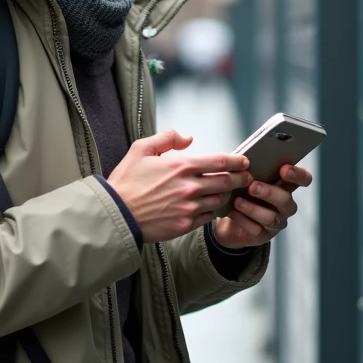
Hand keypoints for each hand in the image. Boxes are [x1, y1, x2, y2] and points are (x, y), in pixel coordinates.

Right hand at [107, 130, 252, 243]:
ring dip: (228, 195)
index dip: (237, 161)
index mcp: (182, 166)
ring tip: (230, 191)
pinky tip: (214, 207)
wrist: (116, 214)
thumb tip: (188, 138)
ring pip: (220, 199)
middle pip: (227, 181)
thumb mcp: (141, 149)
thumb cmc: (126, 181)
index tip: (245, 161)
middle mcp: (190, 187)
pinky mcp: (186, 225)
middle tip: (246, 177)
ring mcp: (189, 208)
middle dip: (241, 178)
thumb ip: (167, 138)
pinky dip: (215, 210)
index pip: (220, 161)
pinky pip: (209, 216)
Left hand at [212, 164, 313, 249]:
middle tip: (253, 186)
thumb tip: (246, 159)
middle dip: (269, 192)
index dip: (298, 175)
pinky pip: (256, 229)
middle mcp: (285, 204)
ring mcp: (276, 221)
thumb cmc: (240, 191)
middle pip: (286, 199)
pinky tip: (232, 213)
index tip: (284, 169)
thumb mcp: (246, 177)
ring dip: (253, 208)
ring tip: (238, 201)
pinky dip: (242, 220)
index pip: (303, 179)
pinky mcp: (263, 235)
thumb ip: (252, 169)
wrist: (227, 217)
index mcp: (285, 186)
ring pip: (271, 217)